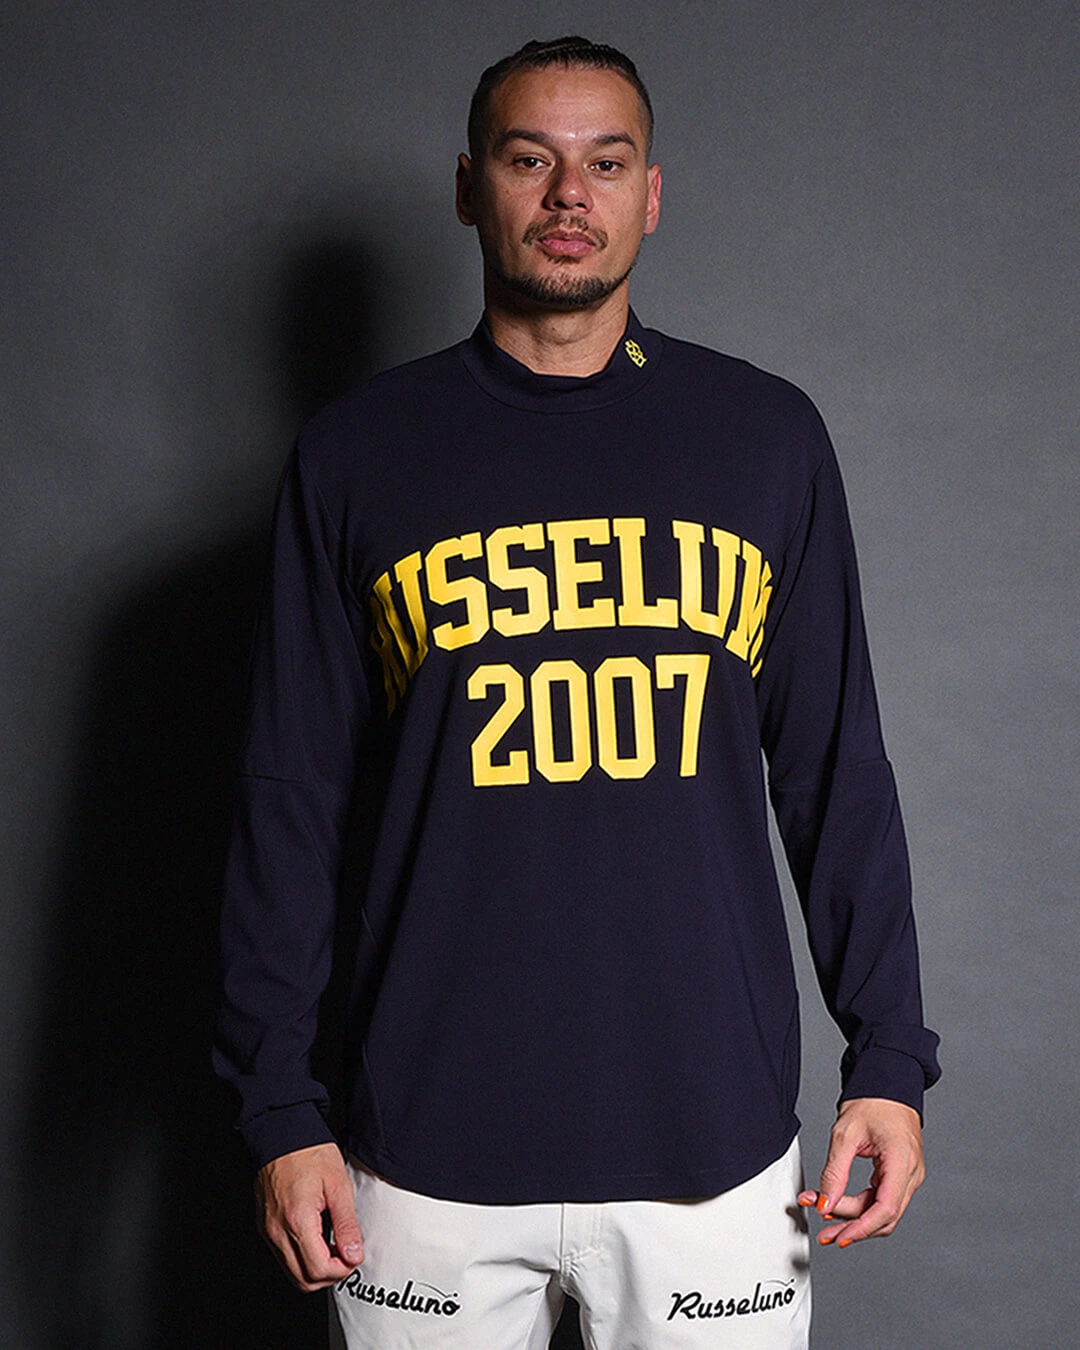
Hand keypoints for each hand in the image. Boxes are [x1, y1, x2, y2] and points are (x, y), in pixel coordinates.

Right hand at [256, 1142, 363, 1289]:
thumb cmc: (309, 1153)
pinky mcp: (264, 1227)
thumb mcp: (338, 1185)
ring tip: (333, 1247)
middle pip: (303, 1280)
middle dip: (329, 1275)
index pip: (319, 1269)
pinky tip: (317, 1239)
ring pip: (291, 1273)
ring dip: (315, 1269)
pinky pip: (283, 1257)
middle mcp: (277, 1231)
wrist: (281, 1133)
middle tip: (345, 1255)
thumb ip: (347, 1224)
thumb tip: (354, 1254)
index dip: (342, 1270)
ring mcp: (268, 1231)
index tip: (353, 1256)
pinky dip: (302, 1258)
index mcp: (298, 1221)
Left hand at [797, 1097, 924, 1247]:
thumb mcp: (845, 1134)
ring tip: (825, 1218)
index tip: (839, 1236)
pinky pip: (881, 1199)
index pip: (885, 1209)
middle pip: (884, 1215)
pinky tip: (838, 1204)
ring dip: (854, 1218)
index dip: (861, 1228)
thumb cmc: (872, 1102)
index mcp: (902, 1162)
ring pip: (882, 1211)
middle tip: (825, 1233)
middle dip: (853, 1227)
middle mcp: (911, 1174)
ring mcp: (908, 1176)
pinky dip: (860, 1205)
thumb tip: (824, 1202)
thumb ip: (835, 1171)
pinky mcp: (899, 1176)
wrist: (887, 1085)